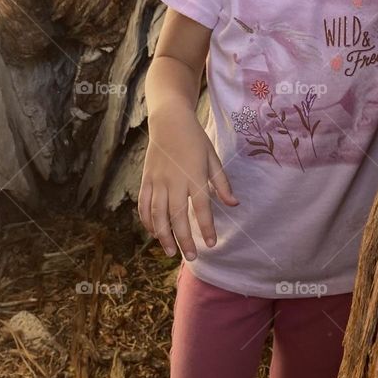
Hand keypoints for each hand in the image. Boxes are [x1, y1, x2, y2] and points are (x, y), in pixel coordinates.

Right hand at [138, 114, 238, 259]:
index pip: (201, 208)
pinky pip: (144, 205)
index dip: (207, 228)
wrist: (169, 121)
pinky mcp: (146, 180)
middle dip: (184, 239)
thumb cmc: (195, 140)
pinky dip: (147, 221)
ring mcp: (157, 181)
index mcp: (194, 176)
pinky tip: (154, 233)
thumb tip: (234, 204)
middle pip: (178, 216)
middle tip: (192, 256)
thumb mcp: (213, 158)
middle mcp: (174, 181)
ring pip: (158, 214)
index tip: (211, 243)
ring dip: (164, 235)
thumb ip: (222, 183)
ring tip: (170, 252)